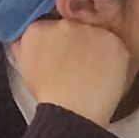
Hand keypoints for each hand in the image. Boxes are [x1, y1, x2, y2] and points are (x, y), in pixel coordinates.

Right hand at [9, 19, 131, 125]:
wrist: (73, 113)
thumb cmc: (49, 96)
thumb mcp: (24, 69)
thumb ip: (24, 47)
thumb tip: (24, 39)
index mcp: (38, 30)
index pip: (49, 26)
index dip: (56, 41)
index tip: (59, 54)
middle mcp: (64, 24)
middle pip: (73, 26)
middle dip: (76, 40)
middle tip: (77, 64)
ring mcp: (90, 31)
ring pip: (95, 33)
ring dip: (95, 47)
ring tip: (92, 71)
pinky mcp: (113, 41)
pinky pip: (114, 45)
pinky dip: (112, 58)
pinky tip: (105, 74)